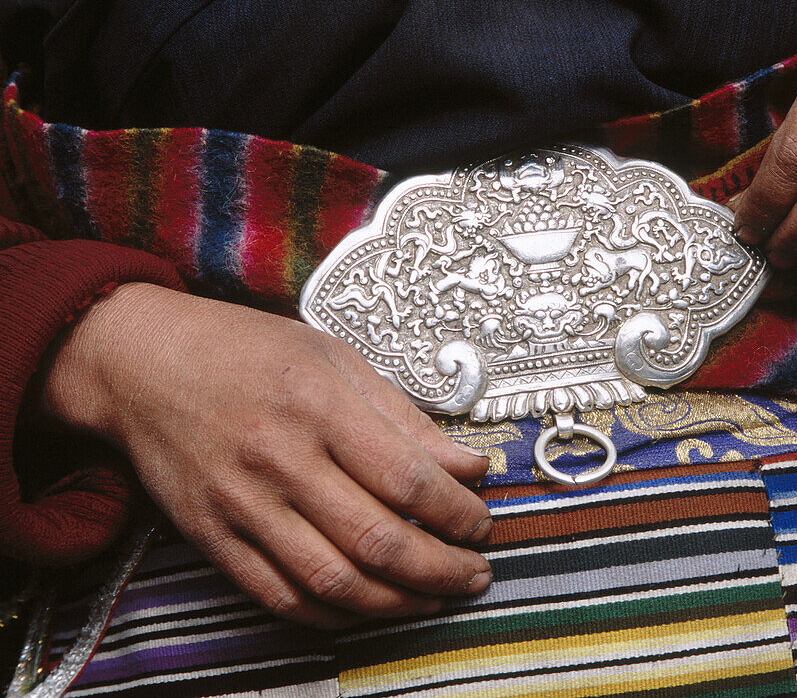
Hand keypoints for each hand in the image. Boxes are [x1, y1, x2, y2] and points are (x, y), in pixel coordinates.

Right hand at [41, 283, 493, 626]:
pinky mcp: (213, 538)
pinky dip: (336, 615)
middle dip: (442, 569)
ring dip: (398, 603)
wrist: (143, 364)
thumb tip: (468, 467)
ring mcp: (242, 505)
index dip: (458, 513)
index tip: (481, 523)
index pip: (409, 480)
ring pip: (335, 582)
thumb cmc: (247, 352)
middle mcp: (280, 459)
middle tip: (474, 573)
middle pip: (378, 541)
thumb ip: (405, 418)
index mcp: (319, 405)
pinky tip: (371, 606)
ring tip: (435, 596)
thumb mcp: (336, 359)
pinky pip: (281, 596)